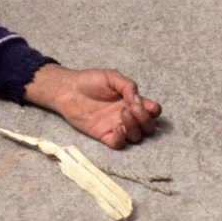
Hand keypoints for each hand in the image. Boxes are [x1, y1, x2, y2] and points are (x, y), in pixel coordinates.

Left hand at [23, 64, 161, 148]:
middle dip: (145, 120)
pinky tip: (116, 127)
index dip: (153, 110)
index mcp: (131, 101)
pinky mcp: (103, 135)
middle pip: (148, 127)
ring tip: (122, 113)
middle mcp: (127, 116)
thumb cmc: (89, 81)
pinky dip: (121, 138)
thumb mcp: (111, 77)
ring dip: (134, 127)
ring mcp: (116, 126)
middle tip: (132, 109)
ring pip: (136, 137)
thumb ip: (128, 86)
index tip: (141, 103)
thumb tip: (138, 100)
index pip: (153, 111)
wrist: (68, 89)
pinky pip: (119, 144)